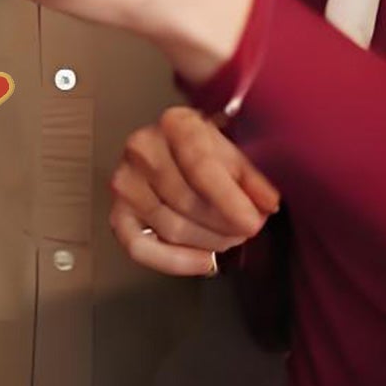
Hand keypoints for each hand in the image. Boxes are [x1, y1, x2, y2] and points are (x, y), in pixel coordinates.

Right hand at [109, 107, 280, 276]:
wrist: (179, 150)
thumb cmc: (209, 150)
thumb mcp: (237, 151)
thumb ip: (254, 176)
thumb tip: (267, 202)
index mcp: (175, 123)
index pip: (200, 166)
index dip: (229, 200)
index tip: (252, 221)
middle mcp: (142, 148)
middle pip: (186, 202)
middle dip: (224, 224)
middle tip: (246, 229)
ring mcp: (126, 181)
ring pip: (171, 228)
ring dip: (209, 243)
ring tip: (229, 237)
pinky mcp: (118, 212)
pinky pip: (141, 248)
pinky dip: (176, 262)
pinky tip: (204, 261)